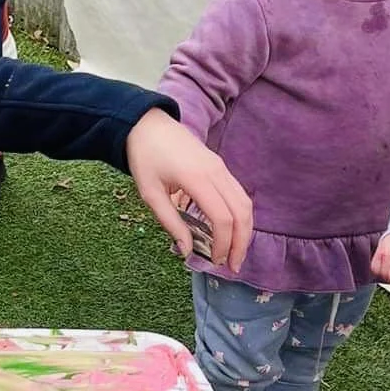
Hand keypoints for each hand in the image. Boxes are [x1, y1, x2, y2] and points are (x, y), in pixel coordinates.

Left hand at [127, 109, 252, 271]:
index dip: (222, 243)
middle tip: (232, 266)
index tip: (213, 261)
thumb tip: (187, 250)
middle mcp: (216, 172)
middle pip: (241, 212)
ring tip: (234, 253)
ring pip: (245, 203)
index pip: (222, 218)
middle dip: (240, 242)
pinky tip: (230, 232)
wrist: (147, 124)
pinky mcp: (220, 167)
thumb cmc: (145, 158)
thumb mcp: (150, 194)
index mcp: (197, 179)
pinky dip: (239, 216)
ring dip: (244, 230)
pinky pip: (238, 194)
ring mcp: (221, 168)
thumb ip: (170, 223)